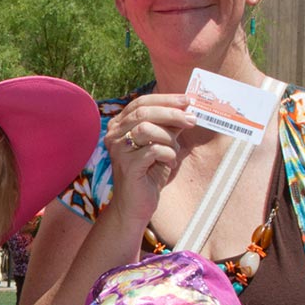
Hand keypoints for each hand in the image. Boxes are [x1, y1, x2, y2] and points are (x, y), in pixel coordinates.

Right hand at [103, 94, 195, 221]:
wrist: (135, 205)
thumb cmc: (148, 174)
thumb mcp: (161, 144)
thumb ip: (169, 127)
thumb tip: (186, 110)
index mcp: (119, 125)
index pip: (140, 103)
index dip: (165, 99)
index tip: (187, 100)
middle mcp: (113, 135)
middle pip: (143, 112)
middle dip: (171, 114)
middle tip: (191, 120)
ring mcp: (118, 150)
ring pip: (147, 129)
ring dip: (169, 138)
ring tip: (176, 150)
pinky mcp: (127, 166)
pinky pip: (154, 150)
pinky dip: (168, 154)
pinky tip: (170, 163)